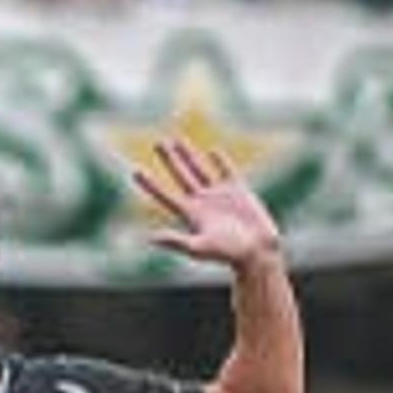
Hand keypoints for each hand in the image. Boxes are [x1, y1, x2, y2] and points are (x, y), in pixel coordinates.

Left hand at [129, 137, 282, 269]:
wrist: (258, 251)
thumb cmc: (229, 253)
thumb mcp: (200, 248)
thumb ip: (176, 242)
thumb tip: (150, 238)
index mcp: (190, 214)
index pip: (165, 195)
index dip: (150, 184)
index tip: (135, 171)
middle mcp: (202, 202)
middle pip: (181, 176)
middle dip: (169, 160)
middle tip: (158, 143)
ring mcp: (220, 195)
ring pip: (200, 170)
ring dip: (189, 155)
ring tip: (177, 139)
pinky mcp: (239, 192)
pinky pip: (227, 172)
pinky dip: (220, 161)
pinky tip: (213, 151)